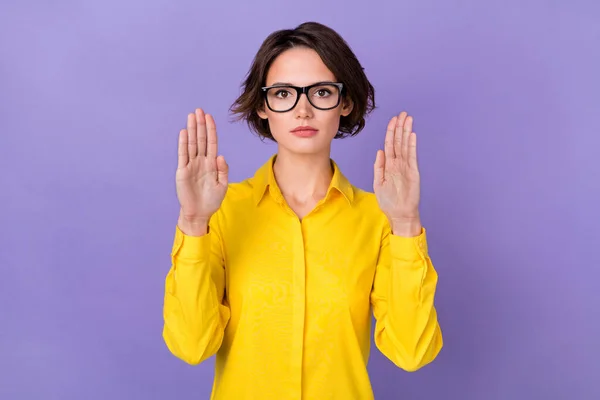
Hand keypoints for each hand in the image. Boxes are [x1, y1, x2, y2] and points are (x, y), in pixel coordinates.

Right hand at [176, 108, 227, 224]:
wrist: (199, 213)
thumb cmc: (211, 200)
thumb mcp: (222, 186)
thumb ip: (223, 171)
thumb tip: (220, 156)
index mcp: (212, 164)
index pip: (211, 142)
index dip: (211, 130)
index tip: (210, 117)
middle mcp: (201, 161)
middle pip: (201, 139)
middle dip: (200, 125)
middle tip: (199, 110)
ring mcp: (191, 165)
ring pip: (192, 144)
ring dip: (191, 130)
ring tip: (191, 116)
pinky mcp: (183, 171)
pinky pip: (183, 155)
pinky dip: (183, 144)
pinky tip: (183, 133)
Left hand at [373, 111, 420, 234]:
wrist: (400, 215)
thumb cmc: (389, 202)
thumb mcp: (378, 183)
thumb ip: (379, 167)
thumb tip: (379, 151)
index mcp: (389, 166)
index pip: (390, 145)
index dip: (391, 132)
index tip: (393, 120)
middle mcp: (398, 164)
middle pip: (398, 141)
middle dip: (400, 127)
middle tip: (402, 113)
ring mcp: (406, 167)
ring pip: (405, 145)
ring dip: (406, 132)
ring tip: (408, 119)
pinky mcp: (413, 173)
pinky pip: (411, 156)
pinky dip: (411, 146)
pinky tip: (411, 135)